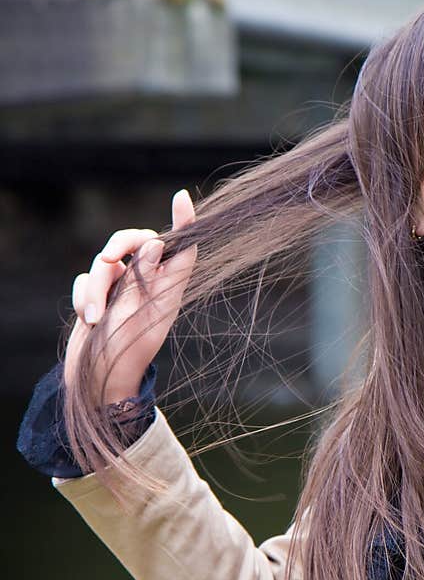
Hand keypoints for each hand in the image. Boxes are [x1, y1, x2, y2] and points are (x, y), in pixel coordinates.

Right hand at [64, 189, 196, 403]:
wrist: (97, 382)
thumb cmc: (125, 351)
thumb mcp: (140, 314)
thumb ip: (147, 278)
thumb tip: (156, 243)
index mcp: (169, 287)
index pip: (182, 247)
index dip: (184, 222)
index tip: (181, 197)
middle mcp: (148, 283)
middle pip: (136, 242)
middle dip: (118, 245)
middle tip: (108, 259)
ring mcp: (122, 289)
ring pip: (106, 262)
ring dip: (96, 287)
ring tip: (93, 316)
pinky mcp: (98, 295)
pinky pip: (87, 279)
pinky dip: (84, 296)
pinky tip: (87, 318)